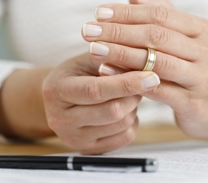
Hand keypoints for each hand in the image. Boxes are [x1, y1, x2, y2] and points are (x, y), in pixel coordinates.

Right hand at [0, 53, 159, 153]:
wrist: (58, 98)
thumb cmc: (77, 72)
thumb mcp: (89, 58)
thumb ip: (111, 60)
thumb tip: (142, 65)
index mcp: (56, 90)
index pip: (96, 90)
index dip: (126, 84)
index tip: (151, 76)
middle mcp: (60, 119)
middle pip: (112, 111)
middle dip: (134, 94)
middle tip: (141, 81)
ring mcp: (73, 138)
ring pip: (122, 124)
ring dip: (133, 106)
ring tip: (126, 94)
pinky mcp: (87, 150)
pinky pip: (124, 137)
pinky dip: (132, 121)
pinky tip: (124, 109)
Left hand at [81, 0, 207, 141]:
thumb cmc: (189, 67)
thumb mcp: (181, 39)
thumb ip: (160, 16)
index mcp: (204, 29)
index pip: (161, 13)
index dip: (128, 12)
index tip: (98, 12)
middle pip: (157, 35)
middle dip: (118, 31)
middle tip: (88, 30)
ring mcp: (203, 78)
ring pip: (156, 61)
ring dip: (120, 53)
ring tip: (93, 48)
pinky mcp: (193, 103)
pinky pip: (155, 88)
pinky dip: (128, 78)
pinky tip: (105, 71)